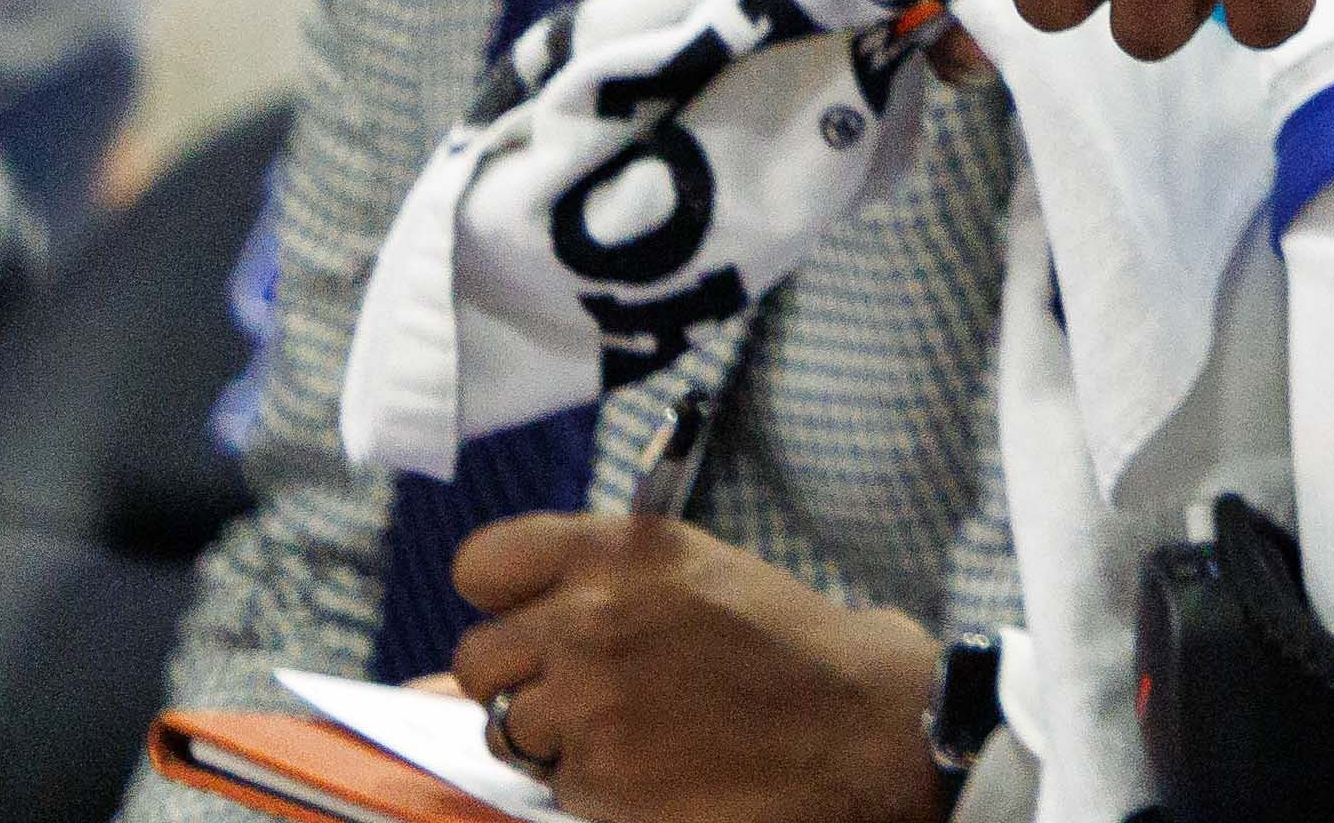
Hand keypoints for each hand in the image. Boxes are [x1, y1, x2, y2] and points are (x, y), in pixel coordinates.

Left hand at [439, 514, 943, 822]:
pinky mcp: (597, 770)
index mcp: (619, 549)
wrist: (856, 723)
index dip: (502, 600)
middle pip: (479, 658)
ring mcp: (588, 696)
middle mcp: (591, 614)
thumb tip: (477, 649)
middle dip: (522, 681)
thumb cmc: (785, 645)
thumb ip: (595, 589)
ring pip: (507, 729)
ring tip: (633, 730)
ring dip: (556, 739)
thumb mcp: (692, 575)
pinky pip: (552, 784)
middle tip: (588, 691)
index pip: (483, 564)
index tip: (529, 619)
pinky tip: (656, 764)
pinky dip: (595, 784)